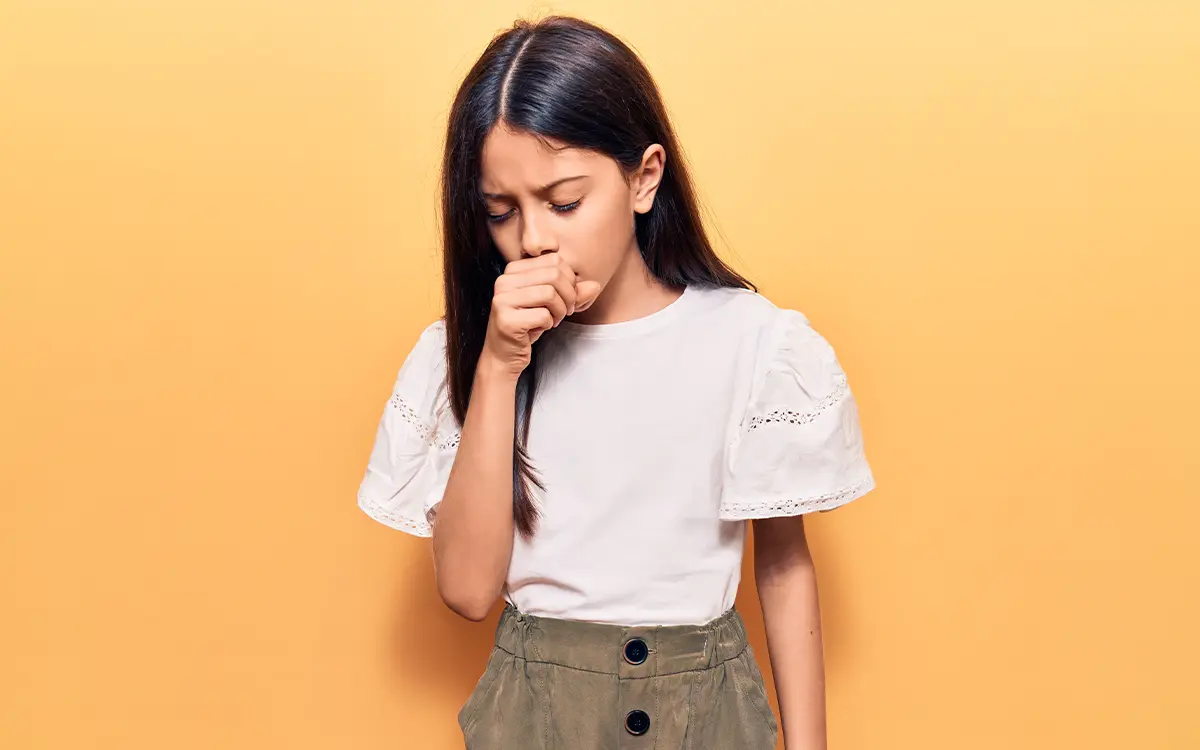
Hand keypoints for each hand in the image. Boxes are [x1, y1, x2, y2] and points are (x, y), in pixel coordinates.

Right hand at [481, 254, 601, 377]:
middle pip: (554, 275)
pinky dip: (549, 323)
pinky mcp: (506, 320)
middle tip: (565, 311)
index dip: (569, 280)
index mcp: (513, 269)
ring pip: (550, 293)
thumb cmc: (528, 324)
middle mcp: (504, 281)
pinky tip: (540, 328)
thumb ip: (574, 292)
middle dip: (568, 296)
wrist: (504, 354)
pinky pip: (543, 315)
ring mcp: (502, 300)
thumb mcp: (554, 304)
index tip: (565, 298)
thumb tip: (595, 286)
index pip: (554, 260)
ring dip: (560, 311)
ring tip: (554, 320)